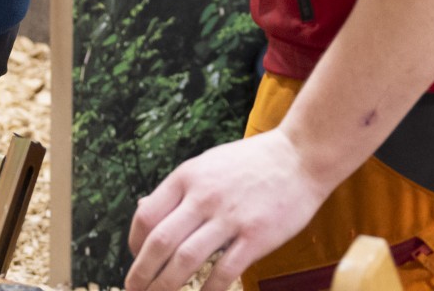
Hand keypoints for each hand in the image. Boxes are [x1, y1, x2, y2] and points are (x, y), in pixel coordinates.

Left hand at [125, 130, 336, 290]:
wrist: (300, 157)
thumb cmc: (252, 163)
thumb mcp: (206, 164)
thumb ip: (177, 189)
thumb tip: (142, 208)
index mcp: (187, 177)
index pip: (146, 216)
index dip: (134, 243)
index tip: (136, 258)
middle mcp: (203, 197)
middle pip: (160, 242)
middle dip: (141, 273)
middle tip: (133, 290)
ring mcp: (230, 217)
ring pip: (185, 260)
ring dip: (166, 285)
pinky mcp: (256, 236)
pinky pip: (224, 271)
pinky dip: (208, 290)